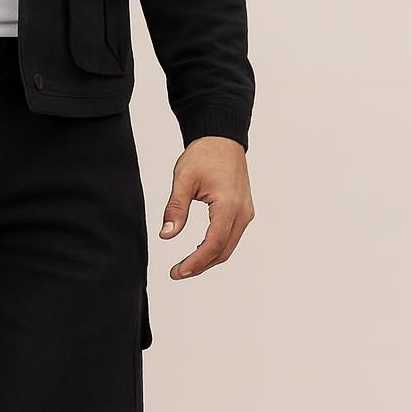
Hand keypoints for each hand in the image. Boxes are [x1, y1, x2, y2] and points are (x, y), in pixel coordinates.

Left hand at [160, 137, 254, 279]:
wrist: (222, 139)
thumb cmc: (204, 155)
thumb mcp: (183, 179)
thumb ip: (175, 208)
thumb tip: (166, 235)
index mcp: (228, 205)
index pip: (213, 244)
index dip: (196, 262)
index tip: (178, 272)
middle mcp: (242, 212)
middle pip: (223, 251)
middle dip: (200, 266)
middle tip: (177, 273)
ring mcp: (245, 212)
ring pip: (228, 246)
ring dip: (208, 259)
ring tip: (186, 266)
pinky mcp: (243, 211)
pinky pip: (231, 236)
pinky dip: (216, 248)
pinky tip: (199, 251)